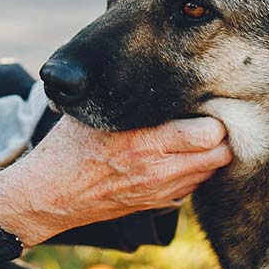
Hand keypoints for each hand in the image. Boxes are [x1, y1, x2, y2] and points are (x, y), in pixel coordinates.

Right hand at [0, 116, 231, 245]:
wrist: (49, 193)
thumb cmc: (69, 146)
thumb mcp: (96, 112)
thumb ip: (127, 96)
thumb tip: (152, 64)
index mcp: (145, 141)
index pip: (209, 132)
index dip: (214, 116)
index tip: (204, 102)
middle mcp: (158, 169)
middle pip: (219, 153)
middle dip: (219, 135)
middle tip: (207, 118)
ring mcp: (159, 191)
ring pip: (211, 172)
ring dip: (209, 154)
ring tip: (194, 137)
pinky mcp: (156, 204)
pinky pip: (193, 187)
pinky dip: (194, 172)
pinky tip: (178, 157)